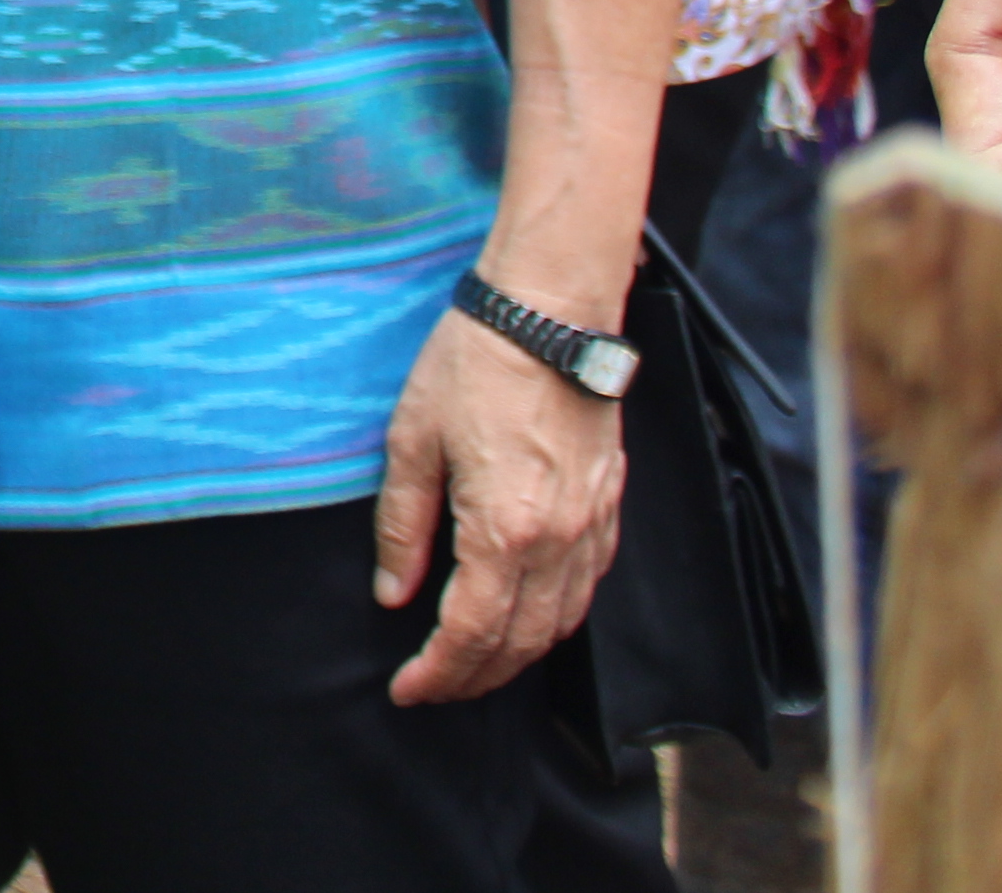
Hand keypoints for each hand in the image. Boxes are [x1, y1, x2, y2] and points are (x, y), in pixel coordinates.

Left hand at [374, 308, 627, 704]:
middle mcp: (560, 541)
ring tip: (474, 665)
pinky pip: (587, 588)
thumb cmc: (474, 365)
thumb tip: (391, 594)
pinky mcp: (609, 507)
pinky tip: (526, 616)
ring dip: (517, 656)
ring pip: (561, 624)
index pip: (472, 633)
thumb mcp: (412, 441)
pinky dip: (555, 618)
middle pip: (521, 643)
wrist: (547, 314)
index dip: (439, 672)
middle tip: (434, 688)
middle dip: (475, 678)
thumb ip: (403, 527)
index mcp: (505, 529)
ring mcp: (593, 526)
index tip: (408, 689)